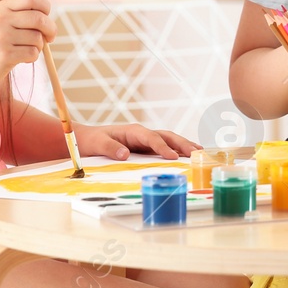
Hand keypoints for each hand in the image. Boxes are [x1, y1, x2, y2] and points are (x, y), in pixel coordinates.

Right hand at [0, 0, 53, 90]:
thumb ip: (19, 6)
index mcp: (1, 7)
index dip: (45, 5)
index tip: (46, 16)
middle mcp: (1, 19)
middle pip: (40, 18)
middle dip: (51, 29)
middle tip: (50, 37)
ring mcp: (2, 37)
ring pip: (38, 38)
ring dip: (38, 46)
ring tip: (25, 49)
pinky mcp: (5, 55)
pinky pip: (32, 53)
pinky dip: (32, 57)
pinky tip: (20, 59)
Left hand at [75, 123, 199, 160]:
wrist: (87, 140)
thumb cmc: (92, 141)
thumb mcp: (97, 144)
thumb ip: (111, 149)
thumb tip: (125, 154)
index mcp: (133, 131)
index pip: (151, 137)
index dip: (163, 147)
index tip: (173, 156)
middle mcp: (142, 134)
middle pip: (166, 136)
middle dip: (182, 143)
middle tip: (196, 153)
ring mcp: (146, 140)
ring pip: (169, 140)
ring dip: (184, 145)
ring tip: (199, 152)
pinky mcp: (146, 147)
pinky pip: (165, 147)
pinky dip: (178, 150)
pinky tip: (188, 156)